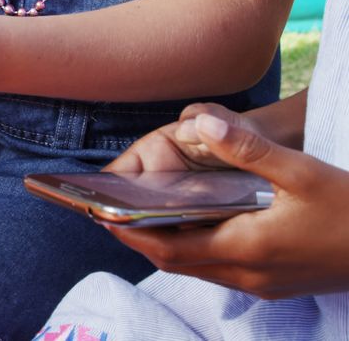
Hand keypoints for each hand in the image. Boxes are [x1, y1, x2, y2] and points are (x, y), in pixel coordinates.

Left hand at [107, 113, 348, 298]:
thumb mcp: (305, 172)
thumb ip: (250, 150)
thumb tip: (200, 123)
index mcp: (247, 248)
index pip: (169, 248)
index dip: (131, 234)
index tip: (101, 215)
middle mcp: (248, 274)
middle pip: (176, 262)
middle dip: (141, 238)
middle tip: (113, 212)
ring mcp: (263, 283)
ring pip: (198, 268)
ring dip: (169, 244)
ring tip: (144, 214)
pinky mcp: (276, 283)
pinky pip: (220, 269)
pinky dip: (198, 249)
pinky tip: (198, 222)